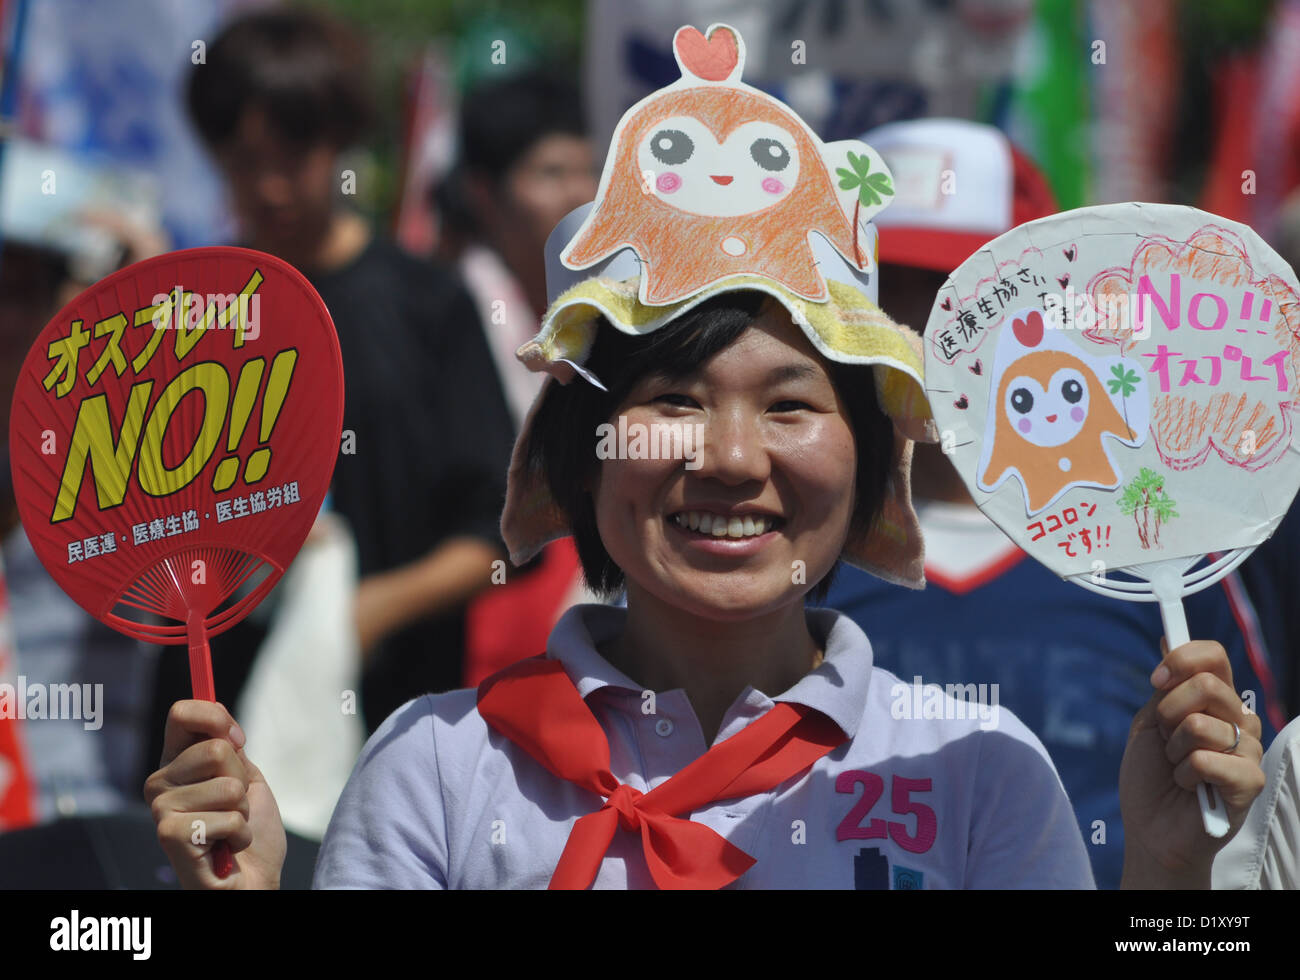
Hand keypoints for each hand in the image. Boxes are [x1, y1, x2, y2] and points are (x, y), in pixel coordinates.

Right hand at [144, 701, 286, 888]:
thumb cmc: (249, 832)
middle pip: (217, 749)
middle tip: (234, 806)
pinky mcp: (169, 835)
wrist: (251, 881)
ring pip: (228, 786)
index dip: (216, 718)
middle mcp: (159, 783)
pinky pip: (229, 818)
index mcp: (176, 762)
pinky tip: (225, 849)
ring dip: (242, 812)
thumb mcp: (245, 778)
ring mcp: (161, 809)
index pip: (182, 713)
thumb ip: (230, 748)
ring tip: (230, 830)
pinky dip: (239, 835)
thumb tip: (224, 725)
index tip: (238, 739)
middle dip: (241, 780)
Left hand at [1119, 641, 1264, 887]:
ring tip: (1178, 768)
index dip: (1184, 659)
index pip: (1215, 657)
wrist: (1150, 828)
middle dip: (1168, 713)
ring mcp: (1247, 751)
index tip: (1157, 679)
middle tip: (1165, 740)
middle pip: (1207, 685)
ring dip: (1174, 749)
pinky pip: (1208, 758)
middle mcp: (1238, 720)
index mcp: (1215, 702)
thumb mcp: (1149, 722)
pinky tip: (1190, 787)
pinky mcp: (1250, 782)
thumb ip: (1165, 687)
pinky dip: (1185, 773)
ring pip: (1202, 724)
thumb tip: (1168, 638)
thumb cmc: (1151, 776)